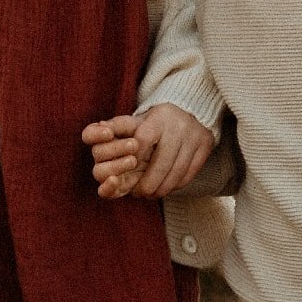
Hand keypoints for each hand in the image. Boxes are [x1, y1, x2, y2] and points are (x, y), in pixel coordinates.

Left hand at [84, 105, 213, 197]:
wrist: (192, 107)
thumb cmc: (157, 119)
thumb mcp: (139, 118)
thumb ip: (119, 126)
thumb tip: (96, 129)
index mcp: (158, 118)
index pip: (143, 141)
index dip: (134, 160)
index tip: (127, 173)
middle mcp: (177, 126)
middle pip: (162, 162)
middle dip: (149, 182)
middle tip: (140, 193)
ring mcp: (194, 137)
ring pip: (178, 170)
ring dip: (163, 188)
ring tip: (153, 194)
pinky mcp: (205, 145)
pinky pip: (191, 171)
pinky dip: (178, 184)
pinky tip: (168, 187)